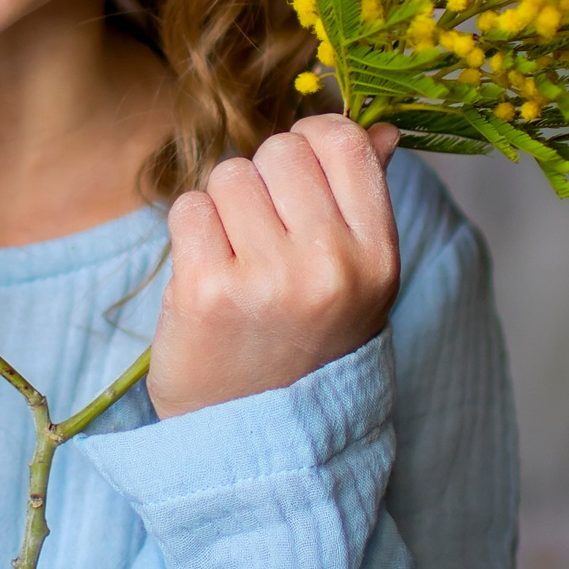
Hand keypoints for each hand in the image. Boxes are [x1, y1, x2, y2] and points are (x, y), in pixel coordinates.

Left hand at [147, 115, 402, 419]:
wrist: (257, 441)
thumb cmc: (305, 344)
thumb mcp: (356, 279)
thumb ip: (364, 196)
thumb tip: (379, 127)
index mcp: (377, 255)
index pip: (344, 141)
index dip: (311, 144)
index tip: (296, 179)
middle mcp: (330, 263)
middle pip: (280, 150)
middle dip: (263, 182)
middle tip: (263, 239)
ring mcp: (268, 277)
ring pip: (229, 174)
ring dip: (223, 210)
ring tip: (237, 264)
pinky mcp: (207, 290)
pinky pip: (188, 208)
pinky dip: (191, 236)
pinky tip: (208, 278)